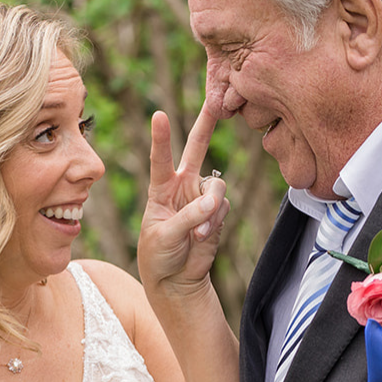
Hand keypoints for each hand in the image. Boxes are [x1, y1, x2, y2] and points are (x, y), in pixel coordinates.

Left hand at [137, 107, 229, 299]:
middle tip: (215, 101)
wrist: (175, 280)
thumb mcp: (165, 235)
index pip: (160, 158)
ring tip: (197, 232)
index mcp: (160, 188)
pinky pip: (223, 207)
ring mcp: (201, 198)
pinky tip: (202, 237)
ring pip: (216, 186)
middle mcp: (182, 186)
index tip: (159, 115)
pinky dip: (214, 222)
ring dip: (209, 208)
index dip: (161, 137)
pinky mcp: (216, 213)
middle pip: (196, 148)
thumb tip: (214, 201)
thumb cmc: (158, 255)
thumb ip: (189, 216)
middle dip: (206, 124)